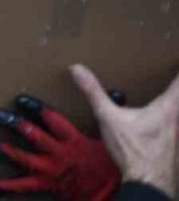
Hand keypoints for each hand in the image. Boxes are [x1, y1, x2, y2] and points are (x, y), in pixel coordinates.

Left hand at [0, 94, 119, 198]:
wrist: (115, 195)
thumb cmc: (112, 167)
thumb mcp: (111, 138)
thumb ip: (109, 112)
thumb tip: (118, 92)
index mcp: (73, 140)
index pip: (51, 119)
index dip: (35, 108)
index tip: (19, 99)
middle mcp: (58, 154)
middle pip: (32, 136)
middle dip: (14, 124)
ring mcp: (51, 171)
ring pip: (23, 160)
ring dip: (3, 153)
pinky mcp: (48, 186)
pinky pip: (25, 187)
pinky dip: (7, 187)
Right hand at [72, 63, 178, 195]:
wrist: (148, 183)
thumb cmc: (132, 149)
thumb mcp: (108, 117)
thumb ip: (94, 92)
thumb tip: (76, 68)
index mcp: (167, 108)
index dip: (178, 73)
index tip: (174, 61)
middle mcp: (178, 119)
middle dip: (176, 89)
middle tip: (171, 82)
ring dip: (175, 107)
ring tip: (168, 100)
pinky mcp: (177, 149)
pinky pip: (178, 132)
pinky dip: (172, 124)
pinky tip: (162, 130)